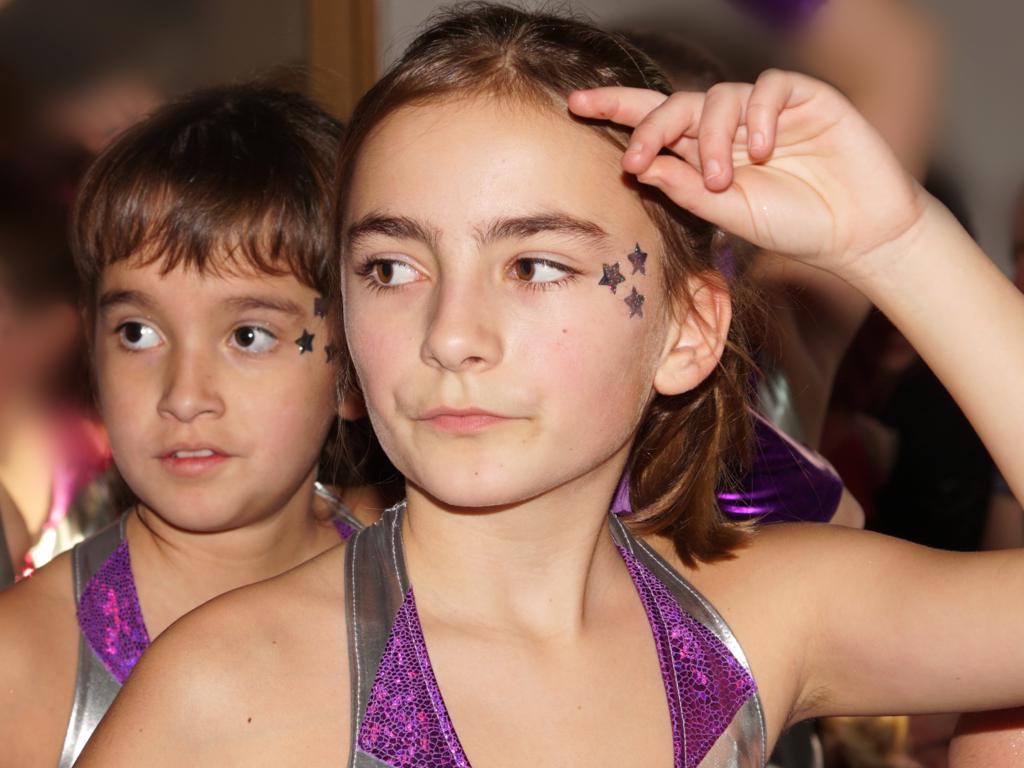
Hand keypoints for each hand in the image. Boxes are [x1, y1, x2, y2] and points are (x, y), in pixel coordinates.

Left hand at [568, 70, 925, 281]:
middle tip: (635, 158)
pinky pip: (767, 88)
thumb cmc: (794, 225)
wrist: (857, 232)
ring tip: (723, 181)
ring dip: (711, 139)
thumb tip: (640, 166)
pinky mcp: (802, 97)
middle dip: (648, 127)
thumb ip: (687, 190)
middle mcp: (728, 127)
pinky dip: (757, 116)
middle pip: (675, 105)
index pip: (654, 121)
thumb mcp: (731, 214)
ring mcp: (764, 110)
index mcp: (704, 153)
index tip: (577, 106)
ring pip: (718, 98)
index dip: (616, 109)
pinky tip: (762, 150)